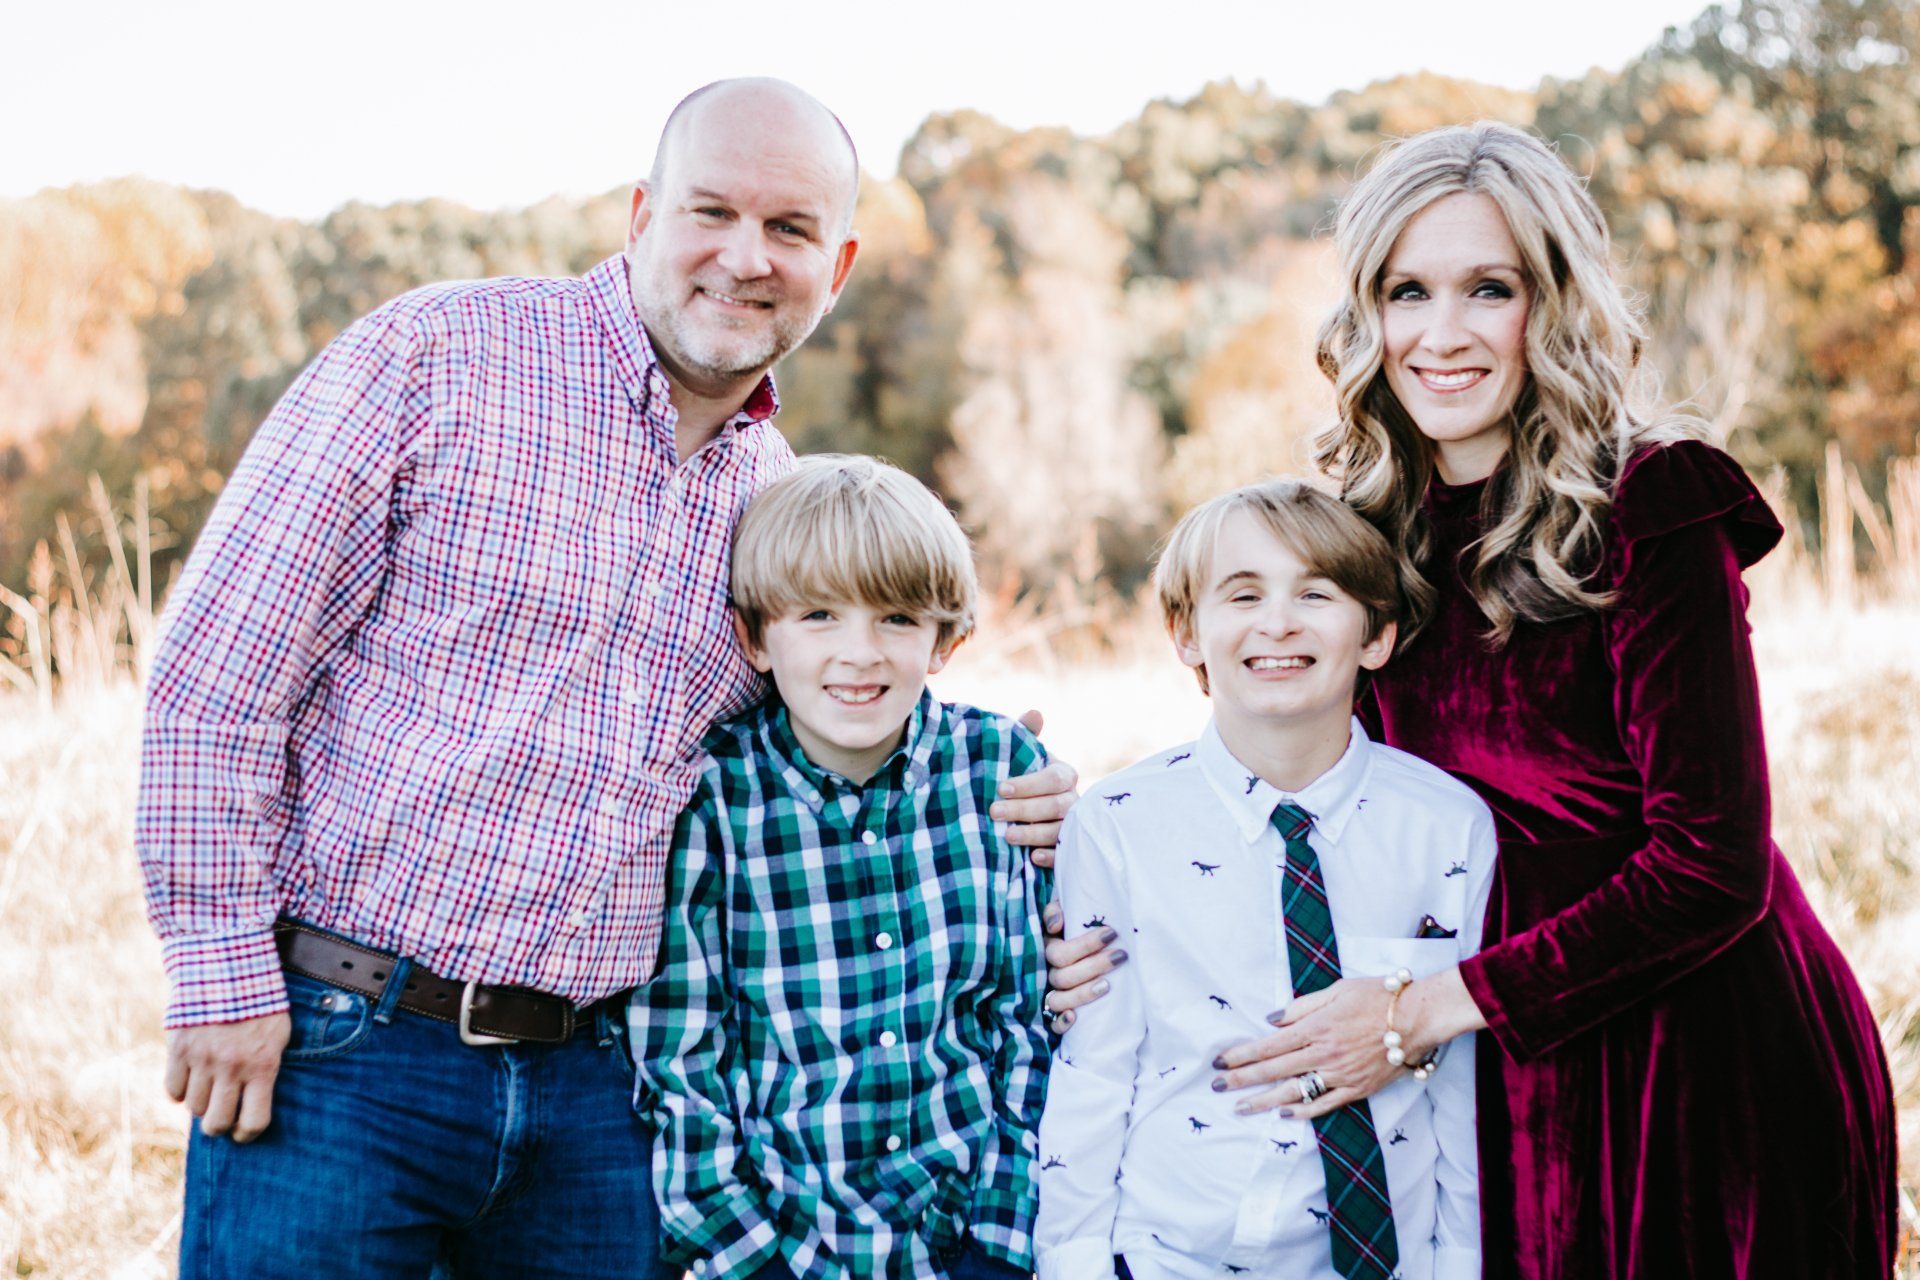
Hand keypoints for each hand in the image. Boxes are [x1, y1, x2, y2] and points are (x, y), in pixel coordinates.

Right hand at [164, 1013, 291, 1141]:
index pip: (254, 1121)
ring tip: (209, 1085)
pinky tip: (191, 1076)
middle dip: (218, 1125)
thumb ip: (266, 1068)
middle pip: (215, 1124)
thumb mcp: (278, 1035)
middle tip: (221, 1114)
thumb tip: (252, 1104)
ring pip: (193, 1108)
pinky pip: (173, 1090)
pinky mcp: (179, 1049)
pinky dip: (180, 1089)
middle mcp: (231, 1067)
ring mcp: (202, 1059)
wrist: (229, 966)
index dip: (247, 1134)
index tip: (242, 1131)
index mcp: (263, 1065)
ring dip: (201, 1102)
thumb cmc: (261, 1004)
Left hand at [992, 710, 1078, 863]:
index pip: (1053, 778)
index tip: (1001, 788)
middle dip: (1024, 809)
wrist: (1019, 808)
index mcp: (1063, 774)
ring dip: (1033, 833)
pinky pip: (1065, 854)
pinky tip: (1032, 858)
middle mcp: (1072, 800)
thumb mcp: (1019, 755)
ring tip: (1006, 836)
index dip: (1029, 784)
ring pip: (1060, 830)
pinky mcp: (1067, 848)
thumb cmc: (1019, 776)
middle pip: (1056, 805)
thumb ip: (1025, 735)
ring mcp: (1072, 825)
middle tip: (993, 812)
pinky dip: (1051, 857)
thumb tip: (1035, 712)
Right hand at [1040, 898, 1124, 1032]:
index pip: (1060, 953)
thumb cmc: (1071, 929)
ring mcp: (1050, 995)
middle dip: (1095, 965)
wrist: (1074, 950)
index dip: (1085, 945)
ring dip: (1083, 993)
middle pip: (1064, 976)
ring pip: (1059, 1000)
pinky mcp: (1055, 1015)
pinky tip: (1075, 1018)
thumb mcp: (1064, 913)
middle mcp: (1047, 974)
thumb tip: (1056, 924)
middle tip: (1121, 955)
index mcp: (1048, 949)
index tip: (1112, 933)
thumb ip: (1056, 909)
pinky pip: (1053, 1024)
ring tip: (1108, 985)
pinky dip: (1061, 1022)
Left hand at [1209, 977, 1400, 1119]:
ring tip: (1241, 1108)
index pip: (1268, 1046)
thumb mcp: (1335, 990)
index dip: (1241, 1055)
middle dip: (1241, 1080)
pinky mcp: (1358, 1089)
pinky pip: (1325, 1104)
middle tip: (1217, 1086)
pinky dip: (1303, 1112)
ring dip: (1264, 1101)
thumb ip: (1300, 1007)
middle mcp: (1324, 1054)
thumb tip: (1271, 1021)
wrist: (1418, 1017)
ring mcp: (1341, 1075)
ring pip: (1295, 1092)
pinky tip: (1284, 1114)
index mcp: (1316, 1028)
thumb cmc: (1378, 997)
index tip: (1219, 1061)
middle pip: (1274, 1070)